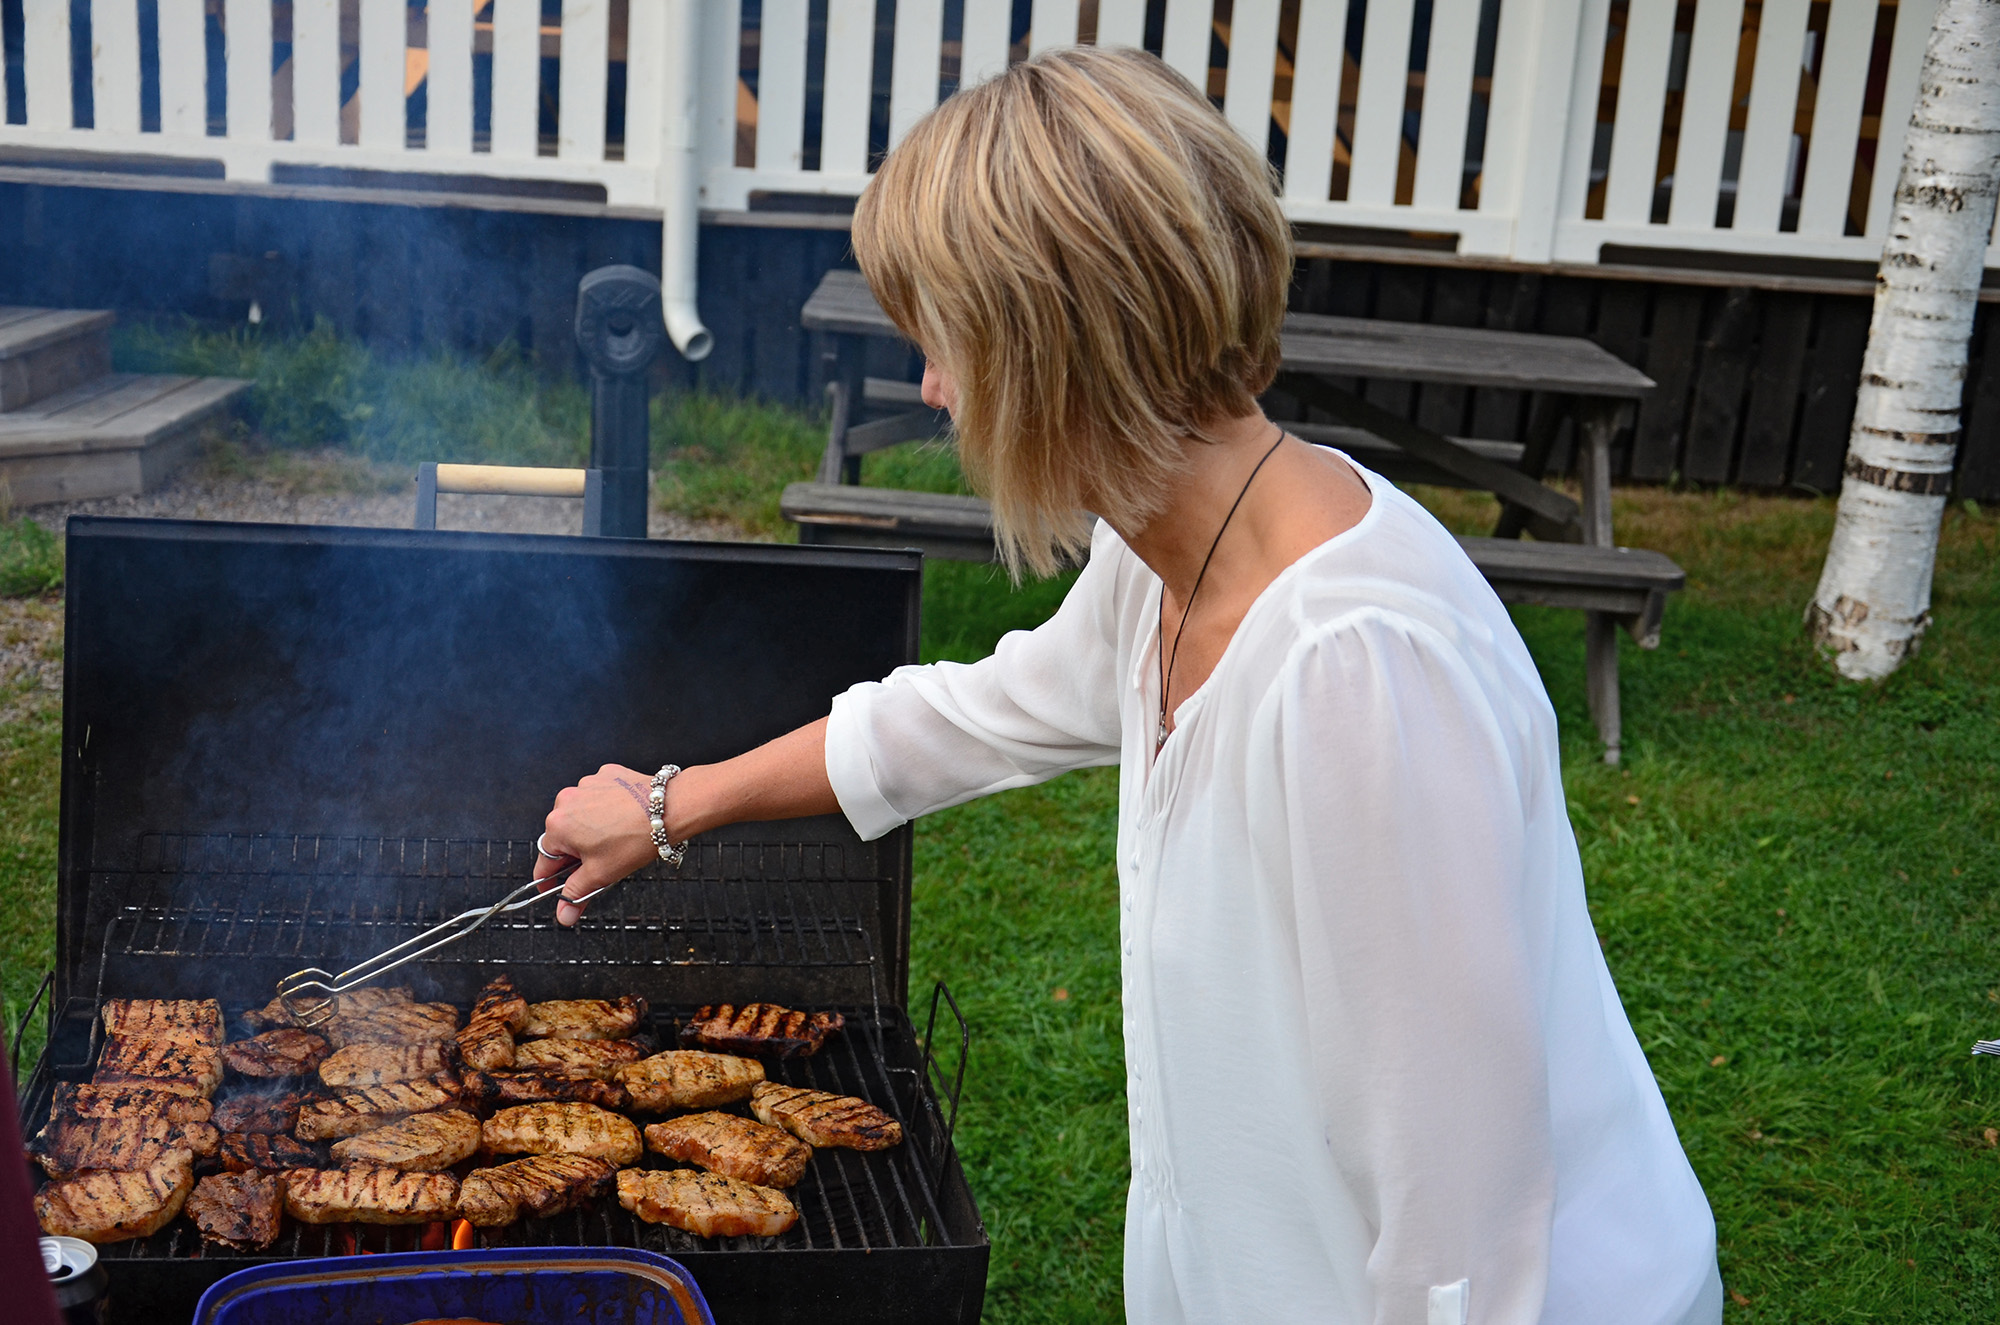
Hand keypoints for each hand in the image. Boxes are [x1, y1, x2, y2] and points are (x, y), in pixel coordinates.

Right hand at [536, 764, 670, 927]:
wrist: (668, 809)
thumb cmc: (636, 838)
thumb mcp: (602, 873)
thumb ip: (577, 894)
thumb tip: (563, 914)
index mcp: (558, 826)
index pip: (545, 861)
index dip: (548, 880)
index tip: (551, 889)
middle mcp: (566, 801)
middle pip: (563, 836)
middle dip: (576, 853)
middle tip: (597, 863)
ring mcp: (585, 785)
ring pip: (580, 815)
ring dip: (590, 829)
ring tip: (614, 839)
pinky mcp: (604, 775)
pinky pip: (598, 796)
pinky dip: (605, 807)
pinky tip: (621, 818)